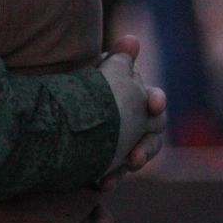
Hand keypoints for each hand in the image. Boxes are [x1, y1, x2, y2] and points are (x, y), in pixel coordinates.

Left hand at [96, 34, 166, 189]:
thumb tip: (131, 39)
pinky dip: (112, 179)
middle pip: (153, 136)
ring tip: (117, 175)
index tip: (152, 104)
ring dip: (131, 167)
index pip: (155, 101)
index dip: (155, 101)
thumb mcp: (103, 70)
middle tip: (135, 157)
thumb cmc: (92, 85)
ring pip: (138, 158)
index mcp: (140, 99)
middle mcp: (140, 124)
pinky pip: (118, 174)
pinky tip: (103, 183)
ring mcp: (129, 144)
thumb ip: (118, 59)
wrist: (67, 112)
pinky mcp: (114, 161)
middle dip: (147, 147)